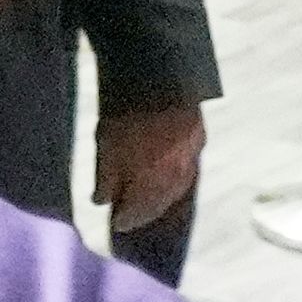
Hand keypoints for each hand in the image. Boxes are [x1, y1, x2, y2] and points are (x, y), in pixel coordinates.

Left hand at [94, 102, 204, 233]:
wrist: (158, 78)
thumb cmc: (126, 116)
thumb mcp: (106, 149)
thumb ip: (105, 180)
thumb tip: (101, 201)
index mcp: (152, 183)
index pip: (138, 212)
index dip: (125, 219)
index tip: (116, 223)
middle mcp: (176, 178)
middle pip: (160, 204)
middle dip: (145, 213)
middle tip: (133, 217)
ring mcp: (191, 160)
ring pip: (176, 189)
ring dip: (162, 198)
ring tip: (150, 199)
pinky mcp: (200, 140)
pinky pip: (187, 169)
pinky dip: (174, 178)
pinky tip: (167, 176)